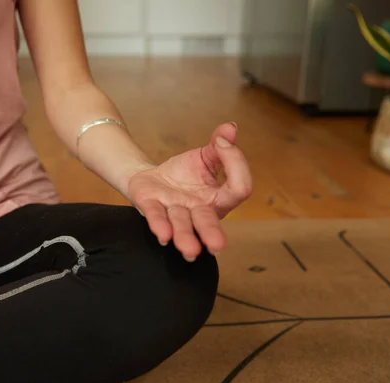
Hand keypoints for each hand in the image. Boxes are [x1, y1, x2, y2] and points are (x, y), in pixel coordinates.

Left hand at [127, 123, 251, 260]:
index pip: (237, 189)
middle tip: (217, 245)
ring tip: (189, 249)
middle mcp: (198, 209)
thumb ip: (219, 145)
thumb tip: (231, 127)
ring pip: (181, 223)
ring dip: (184, 235)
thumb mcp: (204, 156)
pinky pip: (157, 217)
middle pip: (208, 221)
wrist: (151, 176)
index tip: (224, 144)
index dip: (237, 164)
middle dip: (211, 233)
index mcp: (217, 198)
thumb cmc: (183, 173)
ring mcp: (175, 211)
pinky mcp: (152, 206)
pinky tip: (163, 236)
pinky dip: (159, 225)